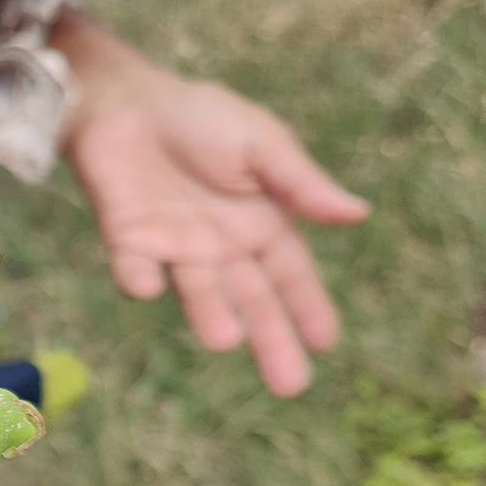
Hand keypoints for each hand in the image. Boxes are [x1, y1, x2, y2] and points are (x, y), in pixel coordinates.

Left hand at [55, 12, 368, 395]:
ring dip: (208, 313)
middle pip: (250, 299)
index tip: (326, 343)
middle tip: (289, 384)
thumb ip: (300, 183)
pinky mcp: (127, 237)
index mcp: (259, 224)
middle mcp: (220, 247)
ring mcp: (173, 246)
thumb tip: (358, 214)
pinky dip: (137, 274)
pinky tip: (146, 286)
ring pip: (195, 290)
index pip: (290, 275)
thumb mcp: (262, 143)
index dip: (307, 307)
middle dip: (270, 338)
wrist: (129, 100)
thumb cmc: (200, 119)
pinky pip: (133, 263)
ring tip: (225, 340)